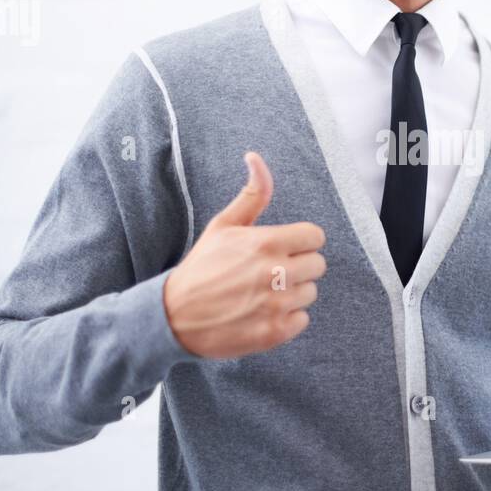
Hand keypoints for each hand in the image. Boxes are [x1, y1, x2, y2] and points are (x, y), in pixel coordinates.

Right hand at [163, 151, 326, 357]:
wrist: (173, 316)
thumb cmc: (201, 268)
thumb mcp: (223, 225)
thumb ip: (252, 194)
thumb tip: (255, 157)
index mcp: (266, 243)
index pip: (315, 237)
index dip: (301, 242)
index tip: (284, 249)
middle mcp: (275, 273)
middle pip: (318, 265)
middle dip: (299, 266)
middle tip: (272, 272)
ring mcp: (276, 304)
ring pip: (311, 293)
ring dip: (293, 293)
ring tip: (263, 293)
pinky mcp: (274, 332)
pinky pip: (303, 320)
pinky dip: (287, 318)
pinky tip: (263, 313)